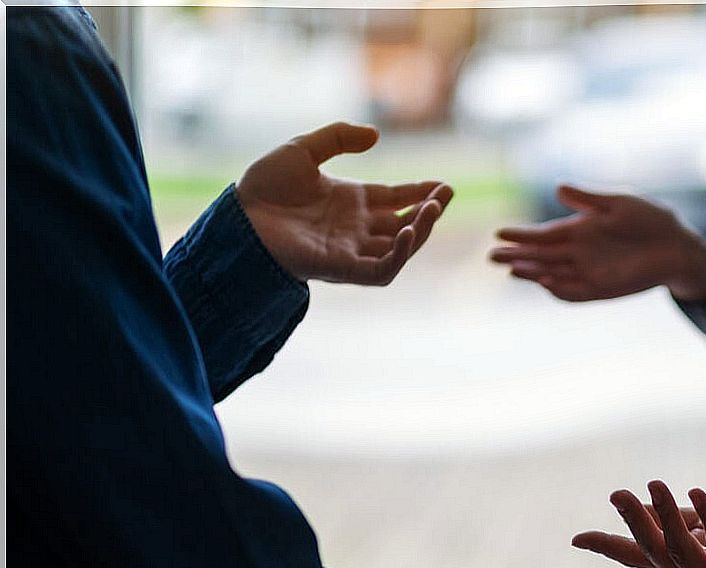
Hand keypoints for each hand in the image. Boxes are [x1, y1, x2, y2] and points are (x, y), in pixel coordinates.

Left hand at [236, 122, 453, 285]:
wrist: (239, 216)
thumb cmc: (264, 187)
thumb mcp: (302, 149)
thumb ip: (338, 138)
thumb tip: (375, 137)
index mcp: (352, 202)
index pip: (398, 200)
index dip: (422, 193)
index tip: (444, 185)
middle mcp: (357, 228)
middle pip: (406, 224)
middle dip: (429, 212)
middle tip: (444, 195)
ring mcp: (352, 250)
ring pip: (401, 248)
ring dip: (421, 231)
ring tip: (431, 210)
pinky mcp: (343, 268)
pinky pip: (381, 270)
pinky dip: (399, 255)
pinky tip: (407, 232)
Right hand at [489, 184, 705, 302]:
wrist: (677, 245)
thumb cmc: (650, 219)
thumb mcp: (619, 204)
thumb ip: (589, 200)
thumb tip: (559, 188)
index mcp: (579, 229)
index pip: (543, 234)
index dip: (522, 234)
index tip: (500, 232)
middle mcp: (578, 253)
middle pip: (541, 257)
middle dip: (517, 256)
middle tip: (492, 256)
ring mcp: (589, 272)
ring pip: (552, 275)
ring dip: (533, 274)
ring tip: (513, 270)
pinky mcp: (603, 289)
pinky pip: (575, 293)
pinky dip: (559, 291)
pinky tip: (544, 284)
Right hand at [572, 480, 705, 567]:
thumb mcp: (697, 520)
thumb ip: (669, 517)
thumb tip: (637, 503)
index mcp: (672, 564)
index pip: (632, 555)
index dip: (605, 546)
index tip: (575, 539)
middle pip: (651, 550)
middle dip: (633, 521)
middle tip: (617, 494)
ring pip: (678, 548)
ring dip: (665, 514)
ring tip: (657, 484)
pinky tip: (697, 492)